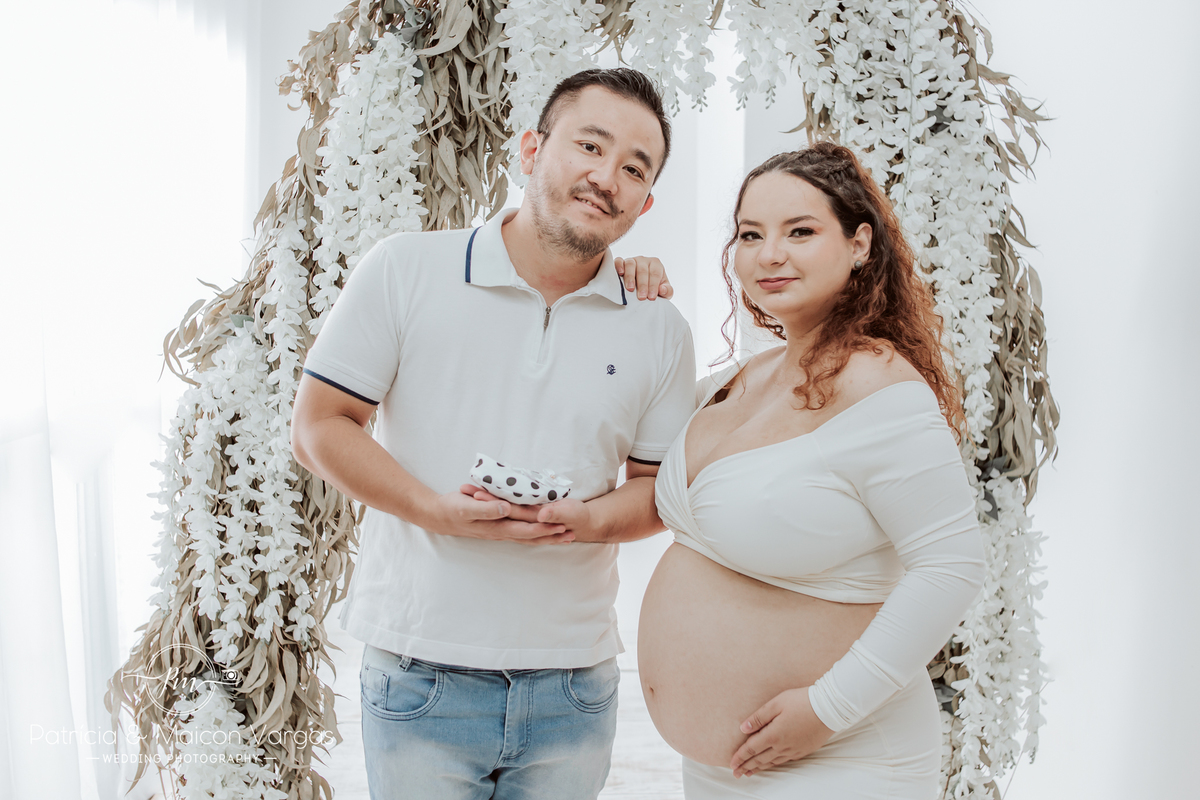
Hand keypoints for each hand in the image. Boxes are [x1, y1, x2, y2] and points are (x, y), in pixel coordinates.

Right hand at [426, 485, 572, 543]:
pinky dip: (534, 534)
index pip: (526, 529)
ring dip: (545, 537)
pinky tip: (541, 532)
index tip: (561, 525)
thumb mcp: (466, 506)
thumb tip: (506, 509)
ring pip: (527, 537)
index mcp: (496, 526)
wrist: (437, 516)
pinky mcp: (496, 528)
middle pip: (531, 536)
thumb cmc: (451, 509)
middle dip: (551, 535)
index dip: (544, 527)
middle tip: (571, 533)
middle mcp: (500, 532)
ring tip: (564, 536)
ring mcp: (498, 532)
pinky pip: (520, 533)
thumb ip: (486, 507)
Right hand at [615, 256, 672, 300]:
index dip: (653, 285)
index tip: (651, 297)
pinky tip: (620, 274)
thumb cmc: (653, 288)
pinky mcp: (621, 263)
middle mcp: (643, 260)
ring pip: (630, 264)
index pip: (655, 273)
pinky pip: (619, 261)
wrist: (642, 287)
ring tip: (630, 289)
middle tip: (641, 297)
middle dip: (642, 285)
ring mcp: (632, 260)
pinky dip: (619, 266)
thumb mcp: (664, 292)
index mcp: (656, 264)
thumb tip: (662, 289)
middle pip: (643, 270)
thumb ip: (667, 291)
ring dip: (630, 277)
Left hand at [730, 688, 834, 776]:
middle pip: (760, 759)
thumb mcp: (776, 703)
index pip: (751, 749)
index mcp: (773, 734)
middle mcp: (782, 746)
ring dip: (758, 768)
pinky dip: (773, 765)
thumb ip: (758, 717)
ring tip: (749, 772)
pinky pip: (783, 761)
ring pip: (772, 762)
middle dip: (746, 766)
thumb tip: (743, 728)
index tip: (731, 764)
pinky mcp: (803, 750)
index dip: (740, 757)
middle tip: (736, 773)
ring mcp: (793, 750)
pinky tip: (770, 765)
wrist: (829, 708)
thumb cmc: (802, 701)